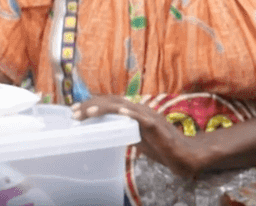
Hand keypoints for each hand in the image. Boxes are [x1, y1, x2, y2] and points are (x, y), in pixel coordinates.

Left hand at [72, 95, 202, 176]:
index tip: (75, 110)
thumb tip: (108, 133)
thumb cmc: (160, 147)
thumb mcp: (137, 137)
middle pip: (112, 102)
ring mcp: (148, 116)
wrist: (181, 154)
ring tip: (88, 112)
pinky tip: (120, 114)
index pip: (110, 103)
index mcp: (134, 112)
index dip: (92, 104)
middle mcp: (140, 109)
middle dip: (92, 105)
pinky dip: (130, 114)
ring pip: (123, 107)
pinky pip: (141, 118)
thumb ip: (125, 131)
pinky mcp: (155, 126)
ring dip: (105, 109)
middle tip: (73, 112)